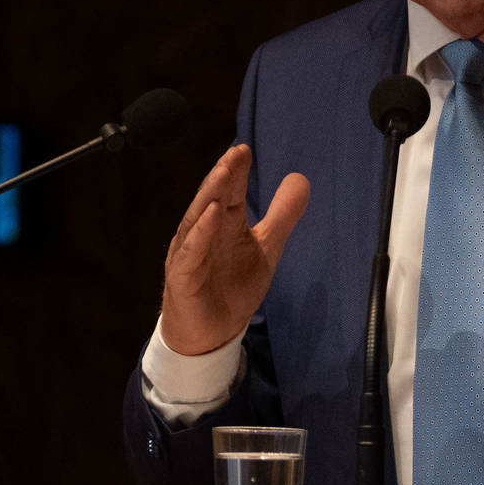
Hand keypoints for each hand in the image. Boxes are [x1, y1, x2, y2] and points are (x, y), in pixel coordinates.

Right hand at [160, 144, 309, 355]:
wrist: (213, 335)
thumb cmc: (233, 287)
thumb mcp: (266, 248)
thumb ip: (282, 215)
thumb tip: (300, 178)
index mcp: (223, 224)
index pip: (229, 192)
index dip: (236, 171)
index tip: (244, 150)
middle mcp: (204, 233)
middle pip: (212, 199)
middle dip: (223, 175)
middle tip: (236, 153)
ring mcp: (191, 253)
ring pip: (197, 219)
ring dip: (210, 195)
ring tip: (223, 173)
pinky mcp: (183, 277)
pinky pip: (191, 252)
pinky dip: (200, 234)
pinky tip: (212, 216)